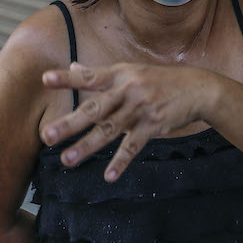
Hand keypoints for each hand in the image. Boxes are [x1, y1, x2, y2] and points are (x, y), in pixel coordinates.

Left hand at [39, 62, 214, 181]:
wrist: (198, 88)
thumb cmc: (159, 79)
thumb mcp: (131, 70)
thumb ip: (100, 73)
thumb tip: (72, 66)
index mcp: (120, 74)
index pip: (89, 77)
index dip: (67, 78)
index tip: (45, 79)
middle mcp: (128, 89)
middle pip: (95, 108)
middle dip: (70, 123)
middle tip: (47, 136)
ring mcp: (141, 108)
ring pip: (110, 130)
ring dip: (87, 146)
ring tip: (67, 160)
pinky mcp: (154, 126)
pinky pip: (133, 146)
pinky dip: (121, 161)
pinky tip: (109, 176)